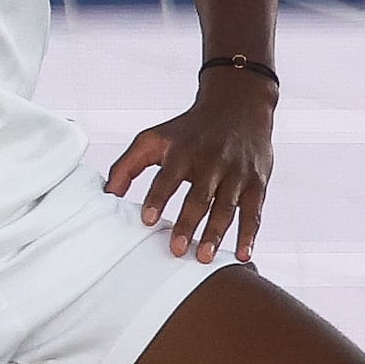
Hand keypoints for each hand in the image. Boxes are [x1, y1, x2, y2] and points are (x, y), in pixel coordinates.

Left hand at [105, 68, 276, 261]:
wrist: (238, 106)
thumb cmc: (190, 130)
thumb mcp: (155, 139)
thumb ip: (128, 165)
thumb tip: (107, 194)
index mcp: (183, 151)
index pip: (168, 177)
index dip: (157, 198)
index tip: (148, 219)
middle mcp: (211, 161)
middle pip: (199, 196)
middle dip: (188, 223)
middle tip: (177, 249)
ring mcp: (236, 173)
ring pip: (226, 207)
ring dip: (215, 234)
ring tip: (203, 257)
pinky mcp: (256, 182)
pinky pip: (253, 211)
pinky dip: (249, 234)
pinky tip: (243, 254)